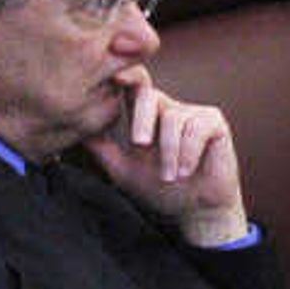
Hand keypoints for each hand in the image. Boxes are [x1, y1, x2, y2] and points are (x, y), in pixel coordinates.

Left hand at [77, 71, 249, 244]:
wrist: (196, 211)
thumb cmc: (162, 190)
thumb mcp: (124, 170)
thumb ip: (102, 149)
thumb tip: (75, 131)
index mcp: (146, 115)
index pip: (132, 87)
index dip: (124, 77)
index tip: (113, 78)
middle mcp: (168, 108)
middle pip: (148, 95)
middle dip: (141, 118)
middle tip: (139, 144)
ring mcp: (192, 113)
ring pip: (172, 118)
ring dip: (169, 153)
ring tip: (170, 177)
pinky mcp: (214, 123)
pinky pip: (196, 128)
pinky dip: (188, 152)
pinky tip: (186, 171)